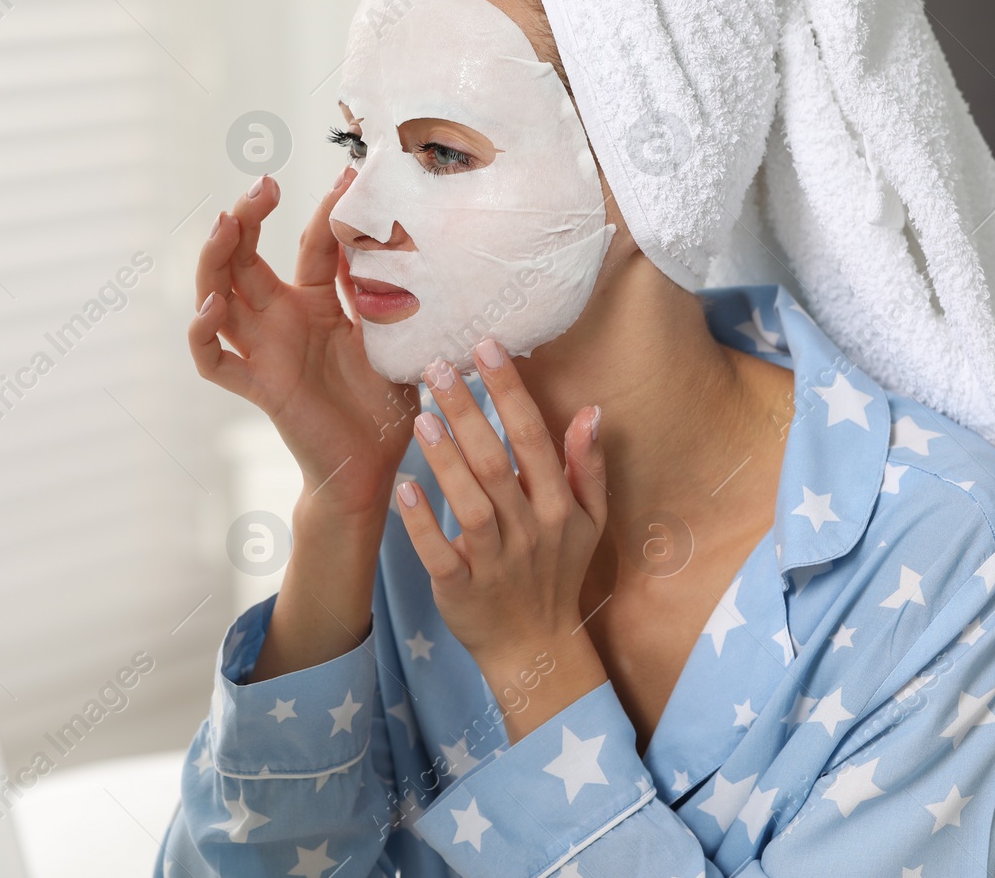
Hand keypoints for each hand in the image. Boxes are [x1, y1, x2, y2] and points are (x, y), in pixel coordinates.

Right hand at [188, 167, 418, 527]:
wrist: (373, 469)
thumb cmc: (384, 408)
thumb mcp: (391, 338)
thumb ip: (383, 293)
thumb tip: (391, 236)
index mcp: (316, 304)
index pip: (310, 244)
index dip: (326, 210)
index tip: (349, 173)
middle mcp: (282, 321)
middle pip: (245, 258)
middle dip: (246, 217)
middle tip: (262, 185)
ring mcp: (264, 351)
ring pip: (217, 296)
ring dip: (214, 260)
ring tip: (223, 226)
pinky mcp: (258, 386)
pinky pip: (213, 360)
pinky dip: (202, 333)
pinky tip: (213, 307)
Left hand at [394, 338, 610, 738]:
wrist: (535, 648)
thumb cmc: (557, 573)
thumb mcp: (589, 522)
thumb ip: (587, 467)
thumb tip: (591, 410)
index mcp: (559, 507)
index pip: (534, 438)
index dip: (512, 391)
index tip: (487, 346)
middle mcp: (530, 530)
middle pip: (497, 463)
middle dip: (469, 411)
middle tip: (438, 366)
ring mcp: (495, 562)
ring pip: (470, 504)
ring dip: (445, 459)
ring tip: (421, 414)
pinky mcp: (460, 589)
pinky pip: (440, 552)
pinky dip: (422, 523)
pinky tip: (404, 488)